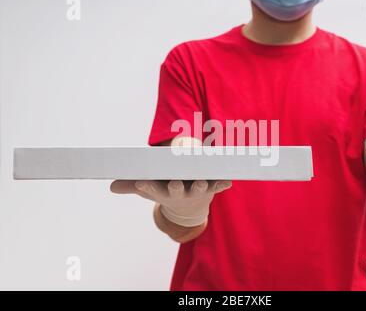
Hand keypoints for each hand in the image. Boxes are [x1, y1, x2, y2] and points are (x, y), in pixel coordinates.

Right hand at [110, 180, 231, 226]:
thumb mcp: (148, 189)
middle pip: (176, 191)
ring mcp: (196, 191)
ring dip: (200, 186)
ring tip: (200, 181)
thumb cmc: (165, 191)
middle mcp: (180, 193)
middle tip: (174, 183)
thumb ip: (131, 186)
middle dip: (175, 188)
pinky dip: (222, 184)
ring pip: (198, 188)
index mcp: (163, 192)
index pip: (153, 190)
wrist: (189, 209)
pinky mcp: (211, 187)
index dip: (147, 187)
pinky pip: (217, 186)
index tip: (142, 183)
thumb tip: (112, 186)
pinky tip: (228, 181)